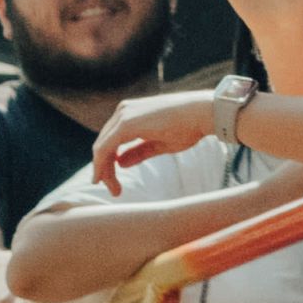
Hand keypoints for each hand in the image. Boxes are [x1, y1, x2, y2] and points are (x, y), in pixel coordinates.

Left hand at [92, 89, 213, 186]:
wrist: (201, 113)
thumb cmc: (187, 127)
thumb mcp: (159, 144)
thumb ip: (139, 152)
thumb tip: (121, 163)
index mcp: (130, 114)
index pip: (110, 141)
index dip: (107, 163)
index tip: (112, 183)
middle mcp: (123, 111)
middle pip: (103, 144)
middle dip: (104, 169)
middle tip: (114, 190)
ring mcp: (123, 115)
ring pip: (101, 147)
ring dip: (103, 170)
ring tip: (114, 190)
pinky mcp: (126, 123)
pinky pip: (105, 147)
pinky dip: (101, 164)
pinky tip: (103, 179)